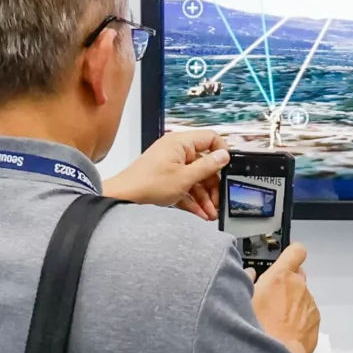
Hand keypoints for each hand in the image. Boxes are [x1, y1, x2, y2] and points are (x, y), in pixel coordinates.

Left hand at [103, 129, 228, 218]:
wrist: (123, 198)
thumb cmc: (147, 184)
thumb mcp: (184, 178)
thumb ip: (208, 166)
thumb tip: (224, 156)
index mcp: (180, 143)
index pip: (210, 138)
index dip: (221, 152)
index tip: (228, 168)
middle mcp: (176, 151)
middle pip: (204, 163)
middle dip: (212, 185)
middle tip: (219, 200)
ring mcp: (170, 165)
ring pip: (195, 178)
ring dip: (204, 196)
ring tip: (210, 213)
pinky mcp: (166, 179)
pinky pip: (184, 186)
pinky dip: (192, 199)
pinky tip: (200, 214)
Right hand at [251, 243, 320, 352]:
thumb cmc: (256, 327)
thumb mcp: (244, 300)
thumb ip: (248, 282)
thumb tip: (250, 274)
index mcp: (280, 276)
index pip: (296, 251)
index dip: (292, 255)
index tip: (286, 261)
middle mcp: (298, 286)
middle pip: (297, 277)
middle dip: (287, 285)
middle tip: (272, 300)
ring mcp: (309, 303)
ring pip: (302, 298)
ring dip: (293, 304)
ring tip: (277, 322)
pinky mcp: (315, 321)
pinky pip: (307, 315)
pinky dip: (299, 320)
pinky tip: (286, 332)